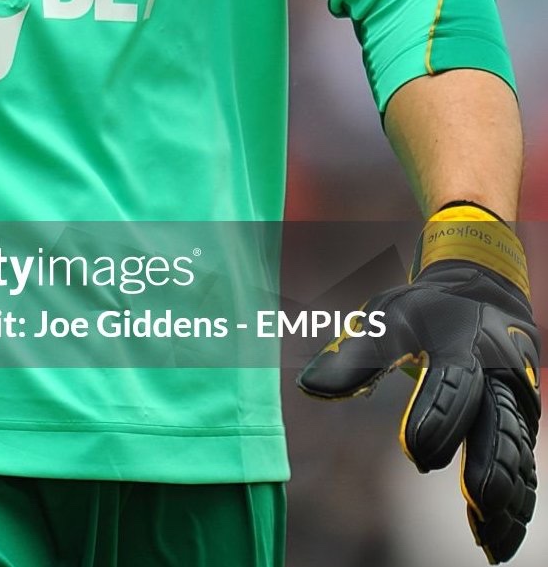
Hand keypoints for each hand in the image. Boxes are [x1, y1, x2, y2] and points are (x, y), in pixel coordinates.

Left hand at [297, 204, 539, 563]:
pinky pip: (522, 463)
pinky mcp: (520, 422)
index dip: (436, 416)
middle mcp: (496, 374)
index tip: (415, 453)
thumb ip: (354, 355)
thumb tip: (309, 387)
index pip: (452, 382)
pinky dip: (516, 500)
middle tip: (478, 499)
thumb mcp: (389, 316)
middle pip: (499, 421)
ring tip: (491, 536)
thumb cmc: (425, 310)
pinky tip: (498, 538)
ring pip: (516, 449)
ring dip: (508, 492)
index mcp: (462, 343)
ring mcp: (514, 400)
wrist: (481, 293)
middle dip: (492, 461)